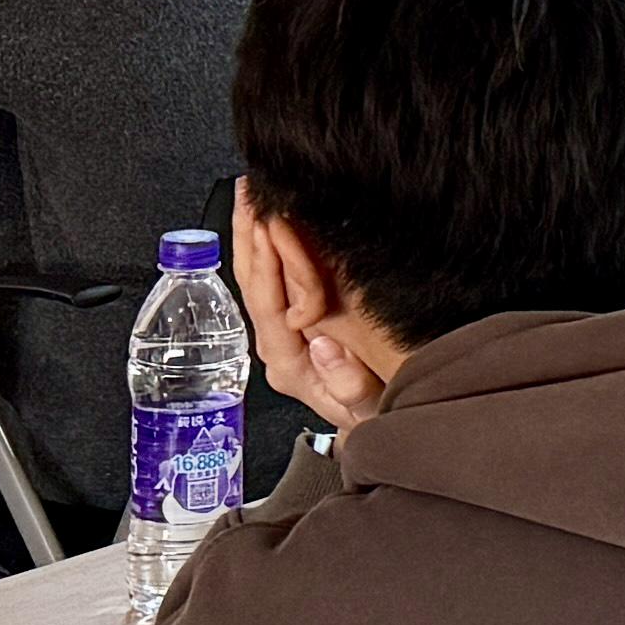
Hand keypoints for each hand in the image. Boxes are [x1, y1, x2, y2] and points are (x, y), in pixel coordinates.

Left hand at [226, 192, 385, 434]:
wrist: (371, 433)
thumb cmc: (375, 419)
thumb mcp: (371, 411)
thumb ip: (349, 383)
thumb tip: (326, 345)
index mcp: (289, 362)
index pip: (272, 305)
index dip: (270, 263)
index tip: (270, 224)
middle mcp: (277, 344)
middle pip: (254, 284)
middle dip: (249, 235)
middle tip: (249, 192)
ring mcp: (282, 332)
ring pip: (258, 278)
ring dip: (251, 234)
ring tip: (249, 194)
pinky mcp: (291, 323)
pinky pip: (274, 280)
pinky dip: (267, 247)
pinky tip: (267, 220)